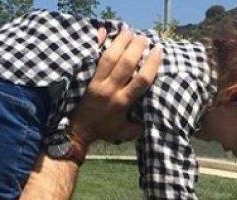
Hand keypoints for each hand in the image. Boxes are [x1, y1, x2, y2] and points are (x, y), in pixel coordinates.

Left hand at [70, 28, 162, 145]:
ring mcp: (98, 83)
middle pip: (126, 64)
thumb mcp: (124, 132)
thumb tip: (150, 118)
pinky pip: (94, 59)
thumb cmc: (103, 130)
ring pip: (110, 58)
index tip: (158, 50)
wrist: (78, 130)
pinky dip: (98, 44)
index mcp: (123, 102)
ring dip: (120, 42)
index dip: (151, 64)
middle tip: (144, 37)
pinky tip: (104, 32)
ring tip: (129, 31)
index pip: (141, 80)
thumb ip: (138, 127)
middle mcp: (111, 90)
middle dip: (136, 48)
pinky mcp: (88, 79)